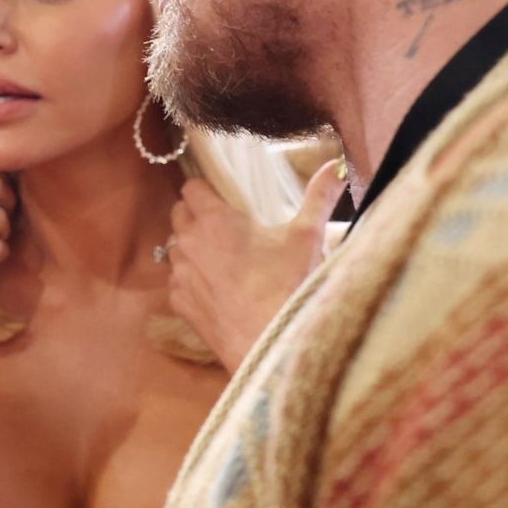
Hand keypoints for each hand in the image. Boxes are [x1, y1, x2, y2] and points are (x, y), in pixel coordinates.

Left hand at [166, 159, 338, 371]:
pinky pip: (176, 280)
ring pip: (174, 247)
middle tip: (223, 223)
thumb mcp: (308, 236)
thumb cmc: (288, 284)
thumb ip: (319, 196)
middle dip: (195, 213)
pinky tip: (214, 284)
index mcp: (213, 220)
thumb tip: (335, 165)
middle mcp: (188, 243)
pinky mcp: (179, 302)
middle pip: (178, 214)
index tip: (219, 194)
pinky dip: (190, 277)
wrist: (269, 342)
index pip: (191, 188)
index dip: (203, 188)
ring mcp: (180, 274)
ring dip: (190, 245)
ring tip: (219, 254)